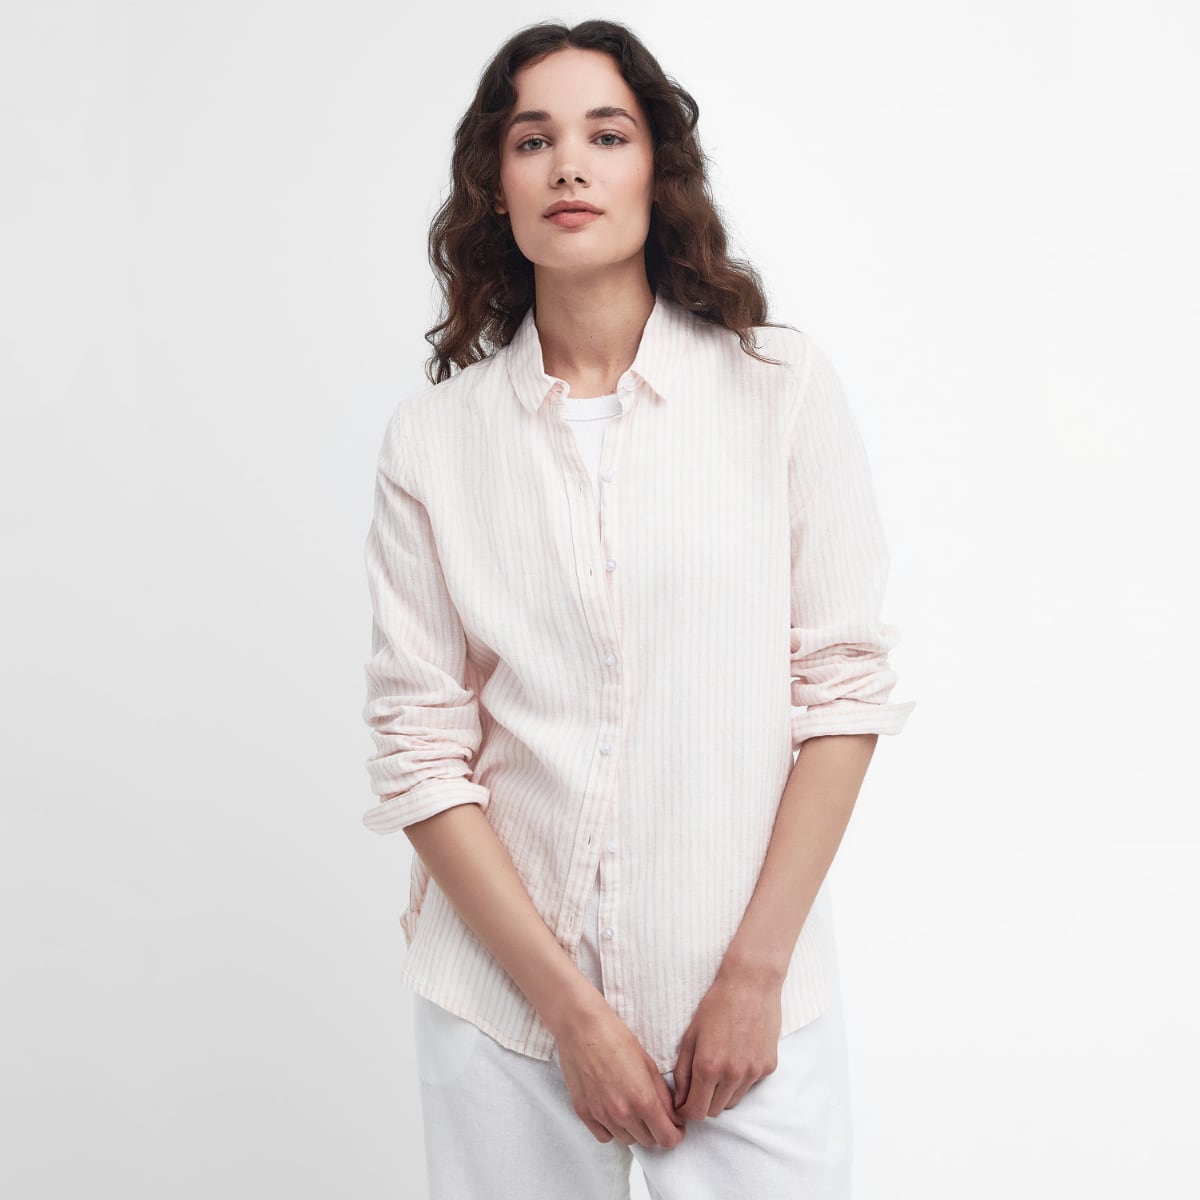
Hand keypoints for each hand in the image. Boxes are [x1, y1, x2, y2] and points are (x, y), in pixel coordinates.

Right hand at [553, 997, 686, 1148]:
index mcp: (643, 1099)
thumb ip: (662, 1094)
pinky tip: (614, 1112)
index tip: (676, 1127)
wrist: (581, 1027)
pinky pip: (604, 1136)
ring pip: (627, 1140)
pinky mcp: (584, 1113)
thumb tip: (672, 1115)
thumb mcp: (648, 1063)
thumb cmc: (615, 1037)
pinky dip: (613, 1129)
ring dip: (635, 1130)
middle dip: (656, 1130)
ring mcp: (601, 1115)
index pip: (667, 1138)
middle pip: (648, 1141)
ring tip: (633, 1108)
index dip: (675, 1134)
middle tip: (655, 1114)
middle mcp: (622, 1113)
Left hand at [671, 966, 782, 1121]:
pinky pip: (750, 1086)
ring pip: (732, 1102)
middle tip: (699, 1083)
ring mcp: (753, 1073)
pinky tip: (737, 1056)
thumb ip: (683, 1072)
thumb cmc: (716, 1005)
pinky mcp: (769, 1067)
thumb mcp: (690, 1036)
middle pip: (713, 1111)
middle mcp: (732, 1075)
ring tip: (719, 1066)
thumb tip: (680, 1101)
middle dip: (703, 1102)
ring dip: (722, 1093)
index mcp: (708, 1067)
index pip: (695, 1112)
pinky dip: (741, 1080)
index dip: (686, 1111)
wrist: (751, 984)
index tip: (683, 1104)